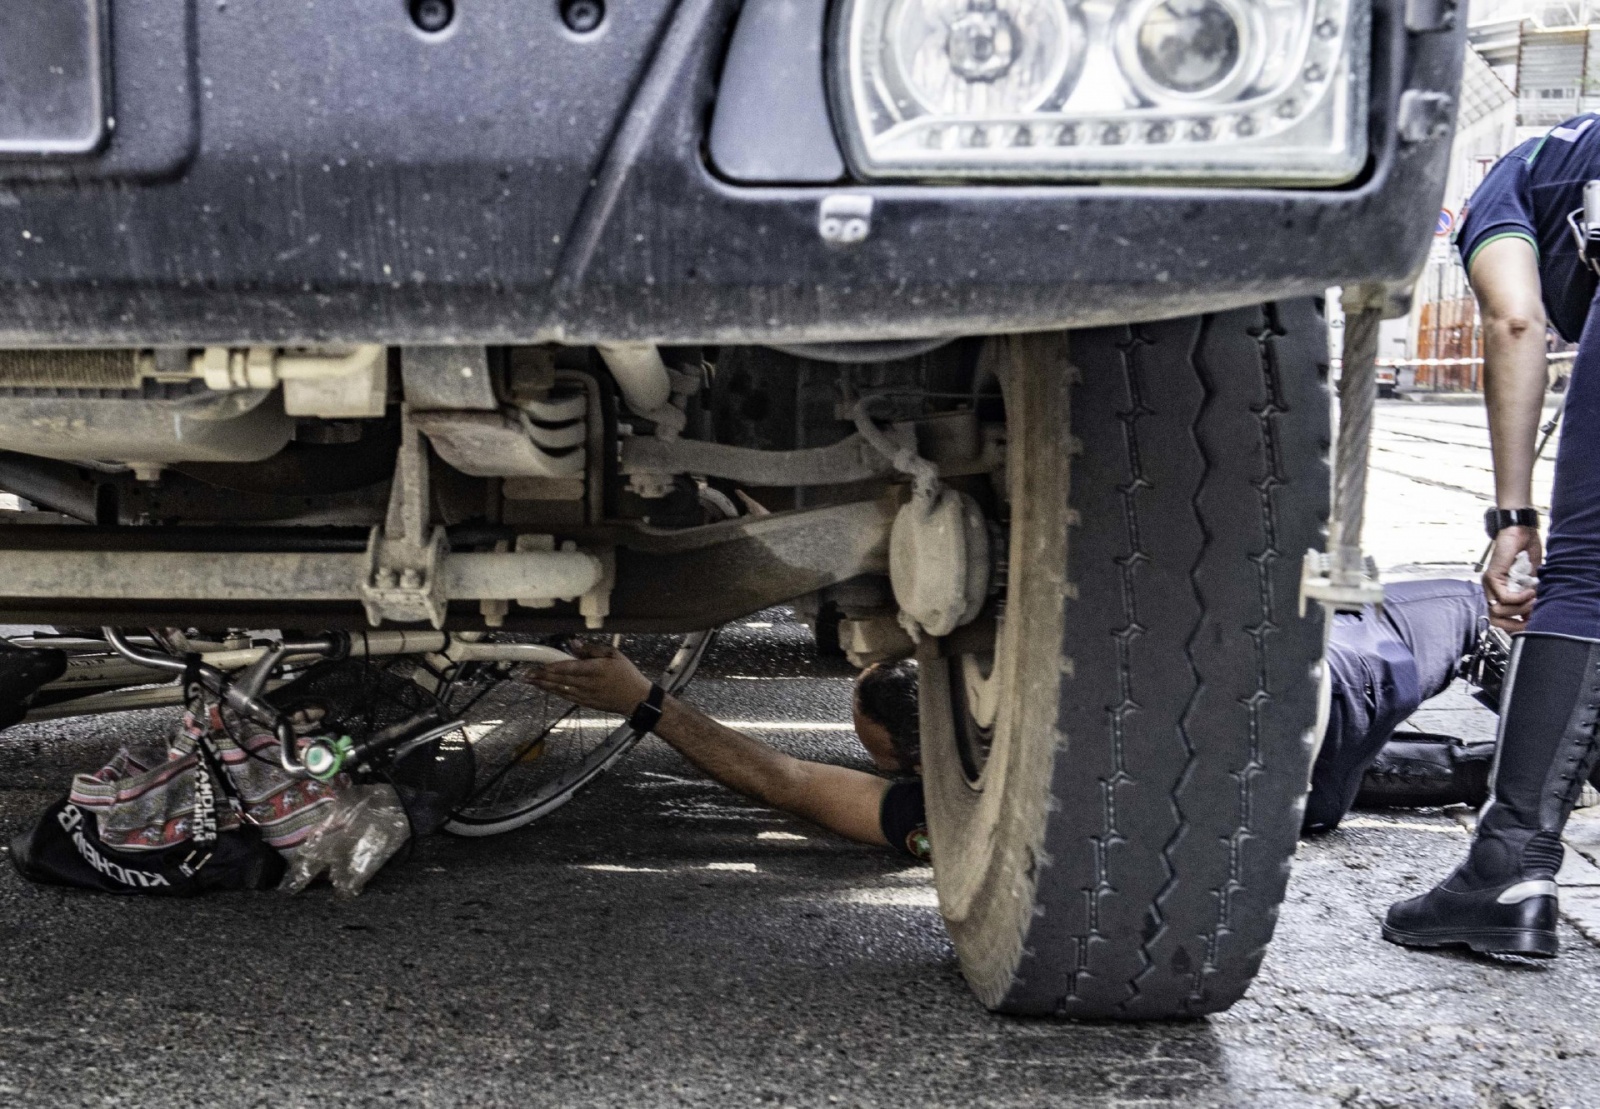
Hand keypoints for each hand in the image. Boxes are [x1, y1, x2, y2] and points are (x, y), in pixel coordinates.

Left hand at [519, 640, 652, 715]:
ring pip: (560, 689)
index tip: (537, 665)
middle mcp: (588, 684)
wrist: (636, 699)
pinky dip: (555, 692)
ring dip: (543, 685)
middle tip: (524, 674)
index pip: (569, 668)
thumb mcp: (614, 655)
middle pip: (560, 680)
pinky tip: (546, 689)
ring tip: (529, 681)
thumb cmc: (627, 674)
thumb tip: (573, 645)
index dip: (551, 668)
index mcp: (595, 669)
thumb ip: (592, 649)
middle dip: (541, 677)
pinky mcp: (586, 703)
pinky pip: (567, 697)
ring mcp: (586, 695)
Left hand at [1482, 525, 1541, 629]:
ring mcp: (1489, 584)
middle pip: (1494, 620)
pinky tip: (1530, 590)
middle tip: (1531, 617)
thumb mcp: (1531, 580)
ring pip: (1498, 610)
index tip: (1530, 624)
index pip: (1499, 620)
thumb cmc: (1526, 553)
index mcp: (1499, 593)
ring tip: (1533, 600)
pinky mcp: (1491, 576)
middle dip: (1515, 623)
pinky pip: (1504, 596)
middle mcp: (1490, 590)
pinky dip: (1520, 597)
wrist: (1520, 532)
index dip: (1514, 626)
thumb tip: (1535, 616)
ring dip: (1520, 609)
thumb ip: (1530, 597)